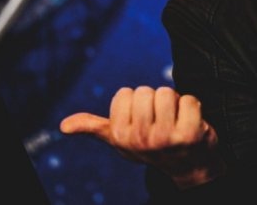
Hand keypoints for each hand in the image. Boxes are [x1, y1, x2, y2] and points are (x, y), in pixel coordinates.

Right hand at [60, 86, 224, 187]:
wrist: (186, 165)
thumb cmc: (150, 145)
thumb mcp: (120, 138)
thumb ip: (94, 127)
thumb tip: (63, 126)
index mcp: (120, 136)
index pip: (125, 93)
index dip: (135, 102)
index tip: (142, 118)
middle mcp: (140, 139)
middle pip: (146, 91)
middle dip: (155, 100)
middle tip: (162, 119)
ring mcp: (165, 138)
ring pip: (167, 92)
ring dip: (175, 102)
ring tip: (176, 120)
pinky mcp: (190, 134)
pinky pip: (190, 99)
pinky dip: (193, 106)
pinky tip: (192, 123)